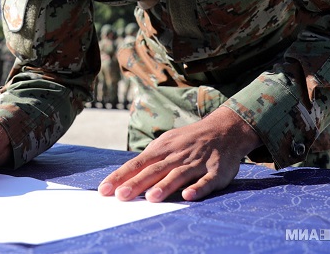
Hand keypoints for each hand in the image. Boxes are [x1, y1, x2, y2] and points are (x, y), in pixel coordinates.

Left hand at [98, 107, 257, 202]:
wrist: (225, 129)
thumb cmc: (189, 141)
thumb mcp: (167, 143)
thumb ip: (150, 160)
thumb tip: (125, 176)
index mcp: (163, 149)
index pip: (137, 164)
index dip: (121, 176)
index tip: (105, 190)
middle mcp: (177, 155)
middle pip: (154, 170)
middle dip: (137, 183)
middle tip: (121, 196)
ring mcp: (197, 163)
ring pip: (179, 175)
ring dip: (165, 186)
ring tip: (152, 198)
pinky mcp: (216, 172)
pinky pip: (207, 181)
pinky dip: (198, 188)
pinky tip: (188, 196)